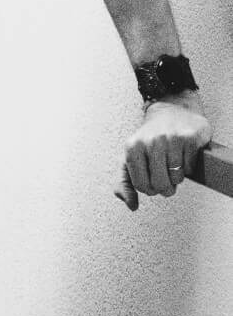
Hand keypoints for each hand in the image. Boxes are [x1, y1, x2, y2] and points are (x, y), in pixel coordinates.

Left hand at [115, 92, 212, 209]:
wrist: (172, 111)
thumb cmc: (151, 138)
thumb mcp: (132, 157)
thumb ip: (124, 182)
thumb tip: (131, 204)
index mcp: (132, 147)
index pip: (141, 185)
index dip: (150, 189)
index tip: (153, 181)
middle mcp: (150, 141)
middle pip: (160, 184)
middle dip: (165, 187)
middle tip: (166, 178)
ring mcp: (170, 138)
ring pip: (177, 178)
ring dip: (177, 176)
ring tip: (173, 163)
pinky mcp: (189, 138)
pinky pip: (190, 168)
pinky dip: (188, 167)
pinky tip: (183, 155)